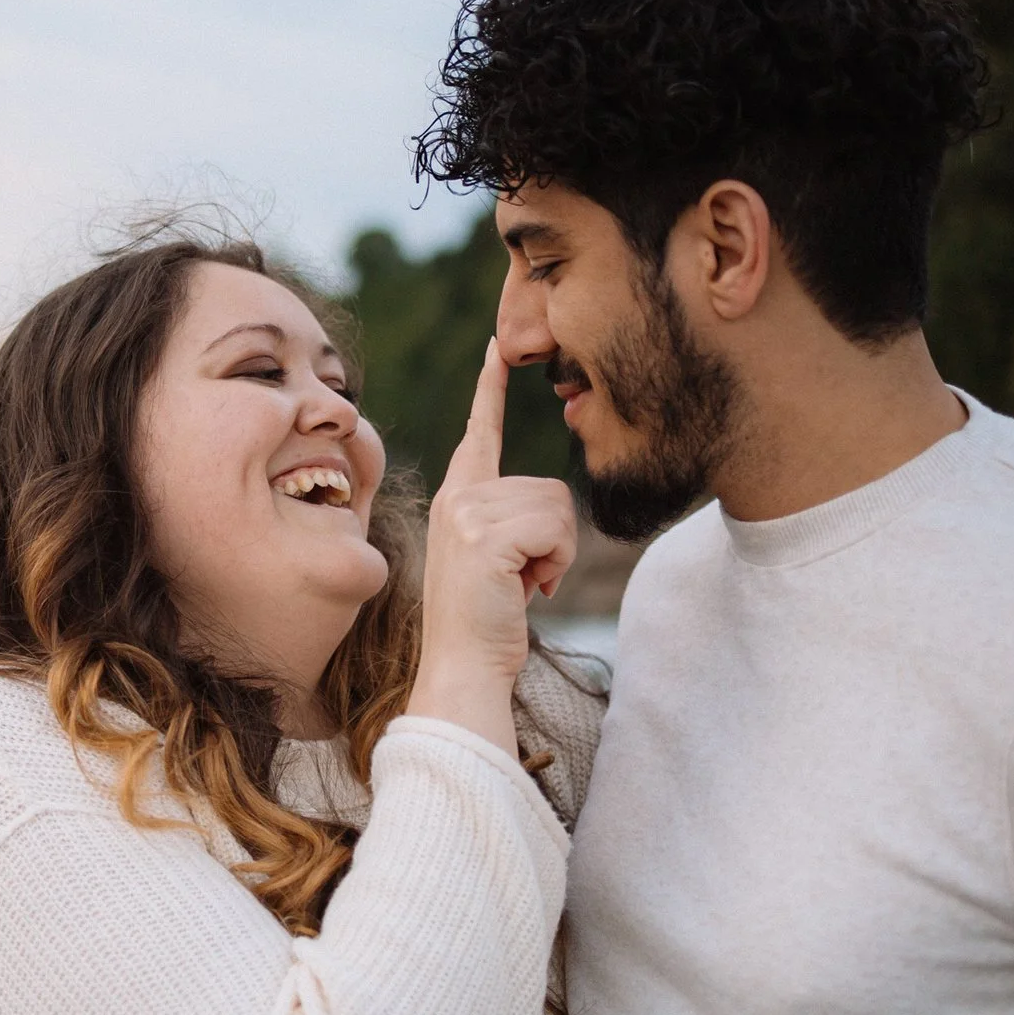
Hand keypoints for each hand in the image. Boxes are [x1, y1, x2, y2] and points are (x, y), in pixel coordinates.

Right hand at [407, 339, 577, 755]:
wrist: (463, 669)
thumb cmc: (486, 622)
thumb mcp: (496, 560)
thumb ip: (511, 522)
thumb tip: (552, 513)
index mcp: (456, 498)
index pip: (478, 432)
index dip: (489, 388)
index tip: (497, 346)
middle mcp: (456, 497)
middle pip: (548, 486)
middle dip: (554, 539)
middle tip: (523, 580)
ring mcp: (466, 514)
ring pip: (557, 508)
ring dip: (557, 554)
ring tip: (522, 585)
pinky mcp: (484, 536)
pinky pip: (556, 529)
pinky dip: (556, 564)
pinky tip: (528, 590)